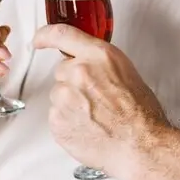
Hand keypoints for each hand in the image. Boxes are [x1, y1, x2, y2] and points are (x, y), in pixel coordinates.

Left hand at [36, 24, 167, 177]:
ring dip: (71, 103)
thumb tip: (87, 63)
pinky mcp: (56, 121)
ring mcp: (64, 97)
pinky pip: (56, 116)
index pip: (61, 34)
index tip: (39, 40)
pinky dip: (68, 121)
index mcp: (98, 56)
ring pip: (59, 95)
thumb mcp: (127, 72)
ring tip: (95, 116)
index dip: (45, 36)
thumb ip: (100, 62)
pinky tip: (88, 127)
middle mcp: (78, 72)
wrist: (139, 145)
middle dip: (74, 82)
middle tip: (96, 98)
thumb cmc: (140, 113)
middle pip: (62, 71)